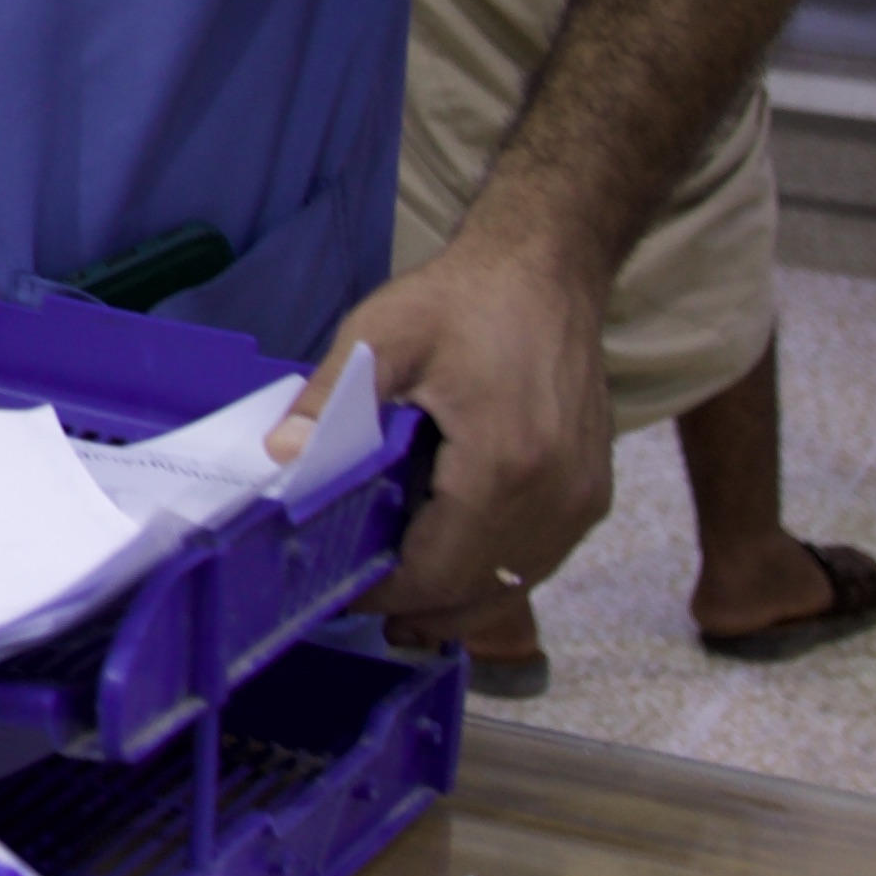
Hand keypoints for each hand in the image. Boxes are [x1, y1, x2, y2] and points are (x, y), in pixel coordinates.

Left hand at [321, 227, 613, 628]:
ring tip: (403, 593)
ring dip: (459, 597)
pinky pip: (540, 558)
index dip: (386, 595)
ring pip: (515, 584)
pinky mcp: (594, 491)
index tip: (341, 591)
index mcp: (504, 466)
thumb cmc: (464, 299)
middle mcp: (556, 497)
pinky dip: (494, 569)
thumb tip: (280, 460)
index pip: (437, 572)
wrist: (548, 268)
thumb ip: (330, 403)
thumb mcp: (383, 335)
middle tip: (366, 604)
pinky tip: (453, 557)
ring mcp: (584, 498)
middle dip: (420, 607)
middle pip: (478, 592)